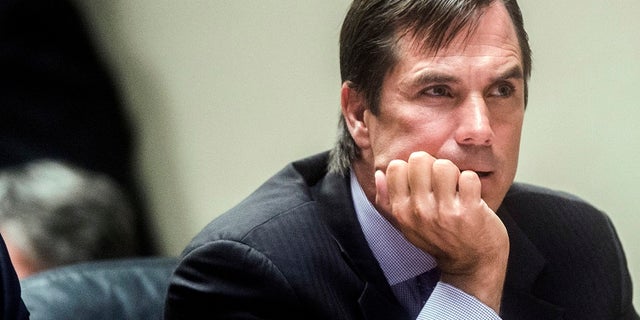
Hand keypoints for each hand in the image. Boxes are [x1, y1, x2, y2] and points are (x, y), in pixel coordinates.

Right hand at [374, 151, 508, 312]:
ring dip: (454, 174)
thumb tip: (379, 174)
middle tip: (442, 183)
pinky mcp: (470, 211)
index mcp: (401, 211)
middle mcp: (419, 211)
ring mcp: (444, 212)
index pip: (395, 167)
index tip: (423, 183)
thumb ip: (388, 201)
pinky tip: (470, 196)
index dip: (412, 169)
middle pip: (419, 159)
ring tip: (456, 189)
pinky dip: (472, 183)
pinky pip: (468, 177)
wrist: (471, 265)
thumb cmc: (440, 240)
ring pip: (444, 166)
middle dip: (433, 166)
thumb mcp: (408, 225)